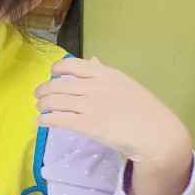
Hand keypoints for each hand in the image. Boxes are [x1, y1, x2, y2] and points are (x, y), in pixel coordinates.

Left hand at [36, 57, 192, 194]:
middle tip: (38, 95)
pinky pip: (58, 119)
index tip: (52, 75)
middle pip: (59, 84)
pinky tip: (40, 121)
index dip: (56, 69)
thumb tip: (92, 60)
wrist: (156, 134)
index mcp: (106, 74)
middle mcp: (96, 87)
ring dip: (42, 105)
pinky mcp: (87, 125)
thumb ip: (105, 73)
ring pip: (55, 101)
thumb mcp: (126, 84)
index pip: (73, 65)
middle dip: (44, 89)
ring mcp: (91, 106)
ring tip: (39, 108)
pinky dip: (45, 119)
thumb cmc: (144, 111)